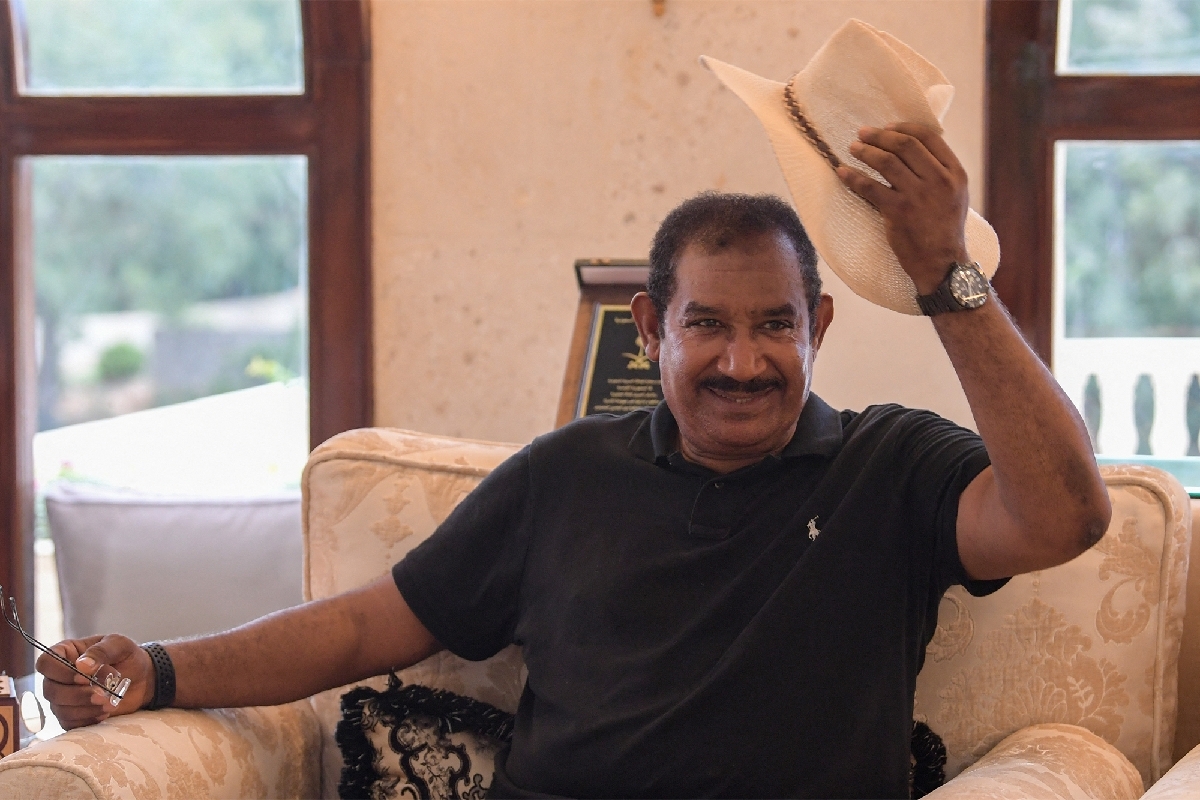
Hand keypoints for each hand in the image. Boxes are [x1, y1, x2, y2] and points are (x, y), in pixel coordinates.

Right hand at [37, 634, 153, 728]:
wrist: (142, 678)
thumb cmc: (127, 656)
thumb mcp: (119, 645)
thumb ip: (101, 651)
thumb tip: (82, 665)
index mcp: (65, 653)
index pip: (46, 663)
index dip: (60, 673)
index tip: (84, 677)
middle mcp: (58, 676)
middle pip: (50, 690)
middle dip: (77, 695)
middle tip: (103, 694)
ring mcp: (63, 697)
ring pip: (59, 708)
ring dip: (85, 708)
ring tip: (109, 703)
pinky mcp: (72, 714)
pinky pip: (69, 722)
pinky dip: (87, 719)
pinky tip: (105, 713)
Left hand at [836, 123, 970, 293]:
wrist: (942, 263)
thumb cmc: (945, 230)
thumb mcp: (955, 195)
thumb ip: (939, 172)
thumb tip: (911, 149)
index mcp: (955, 173)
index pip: (929, 137)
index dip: (904, 128)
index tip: (887, 127)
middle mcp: (939, 180)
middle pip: (905, 145)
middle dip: (880, 136)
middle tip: (862, 134)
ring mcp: (919, 195)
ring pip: (887, 162)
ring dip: (866, 152)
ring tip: (853, 148)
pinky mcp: (899, 212)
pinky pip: (870, 187)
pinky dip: (853, 177)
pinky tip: (842, 172)